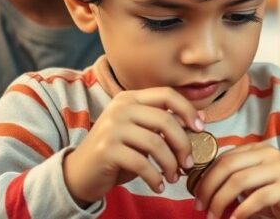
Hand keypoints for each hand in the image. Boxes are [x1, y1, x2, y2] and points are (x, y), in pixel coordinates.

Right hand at [62, 87, 201, 205]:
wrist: (79, 172)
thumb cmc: (118, 152)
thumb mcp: (141, 133)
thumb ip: (164, 123)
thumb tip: (200, 117)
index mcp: (130, 98)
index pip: (167, 94)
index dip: (188, 109)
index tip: (200, 128)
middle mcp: (120, 108)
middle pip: (165, 120)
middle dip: (183, 144)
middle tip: (188, 162)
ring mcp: (111, 127)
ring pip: (155, 143)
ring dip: (170, 164)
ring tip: (173, 176)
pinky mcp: (106, 150)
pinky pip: (141, 163)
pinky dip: (154, 177)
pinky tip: (158, 185)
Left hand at [193, 142, 279, 218]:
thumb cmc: (278, 194)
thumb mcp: (255, 182)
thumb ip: (235, 178)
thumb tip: (203, 188)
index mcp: (258, 149)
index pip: (224, 158)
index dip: (205, 177)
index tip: (196, 196)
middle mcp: (269, 154)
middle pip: (227, 166)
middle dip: (208, 189)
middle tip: (201, 207)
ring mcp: (279, 169)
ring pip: (238, 181)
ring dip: (220, 202)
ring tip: (214, 217)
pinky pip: (257, 198)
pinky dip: (241, 211)